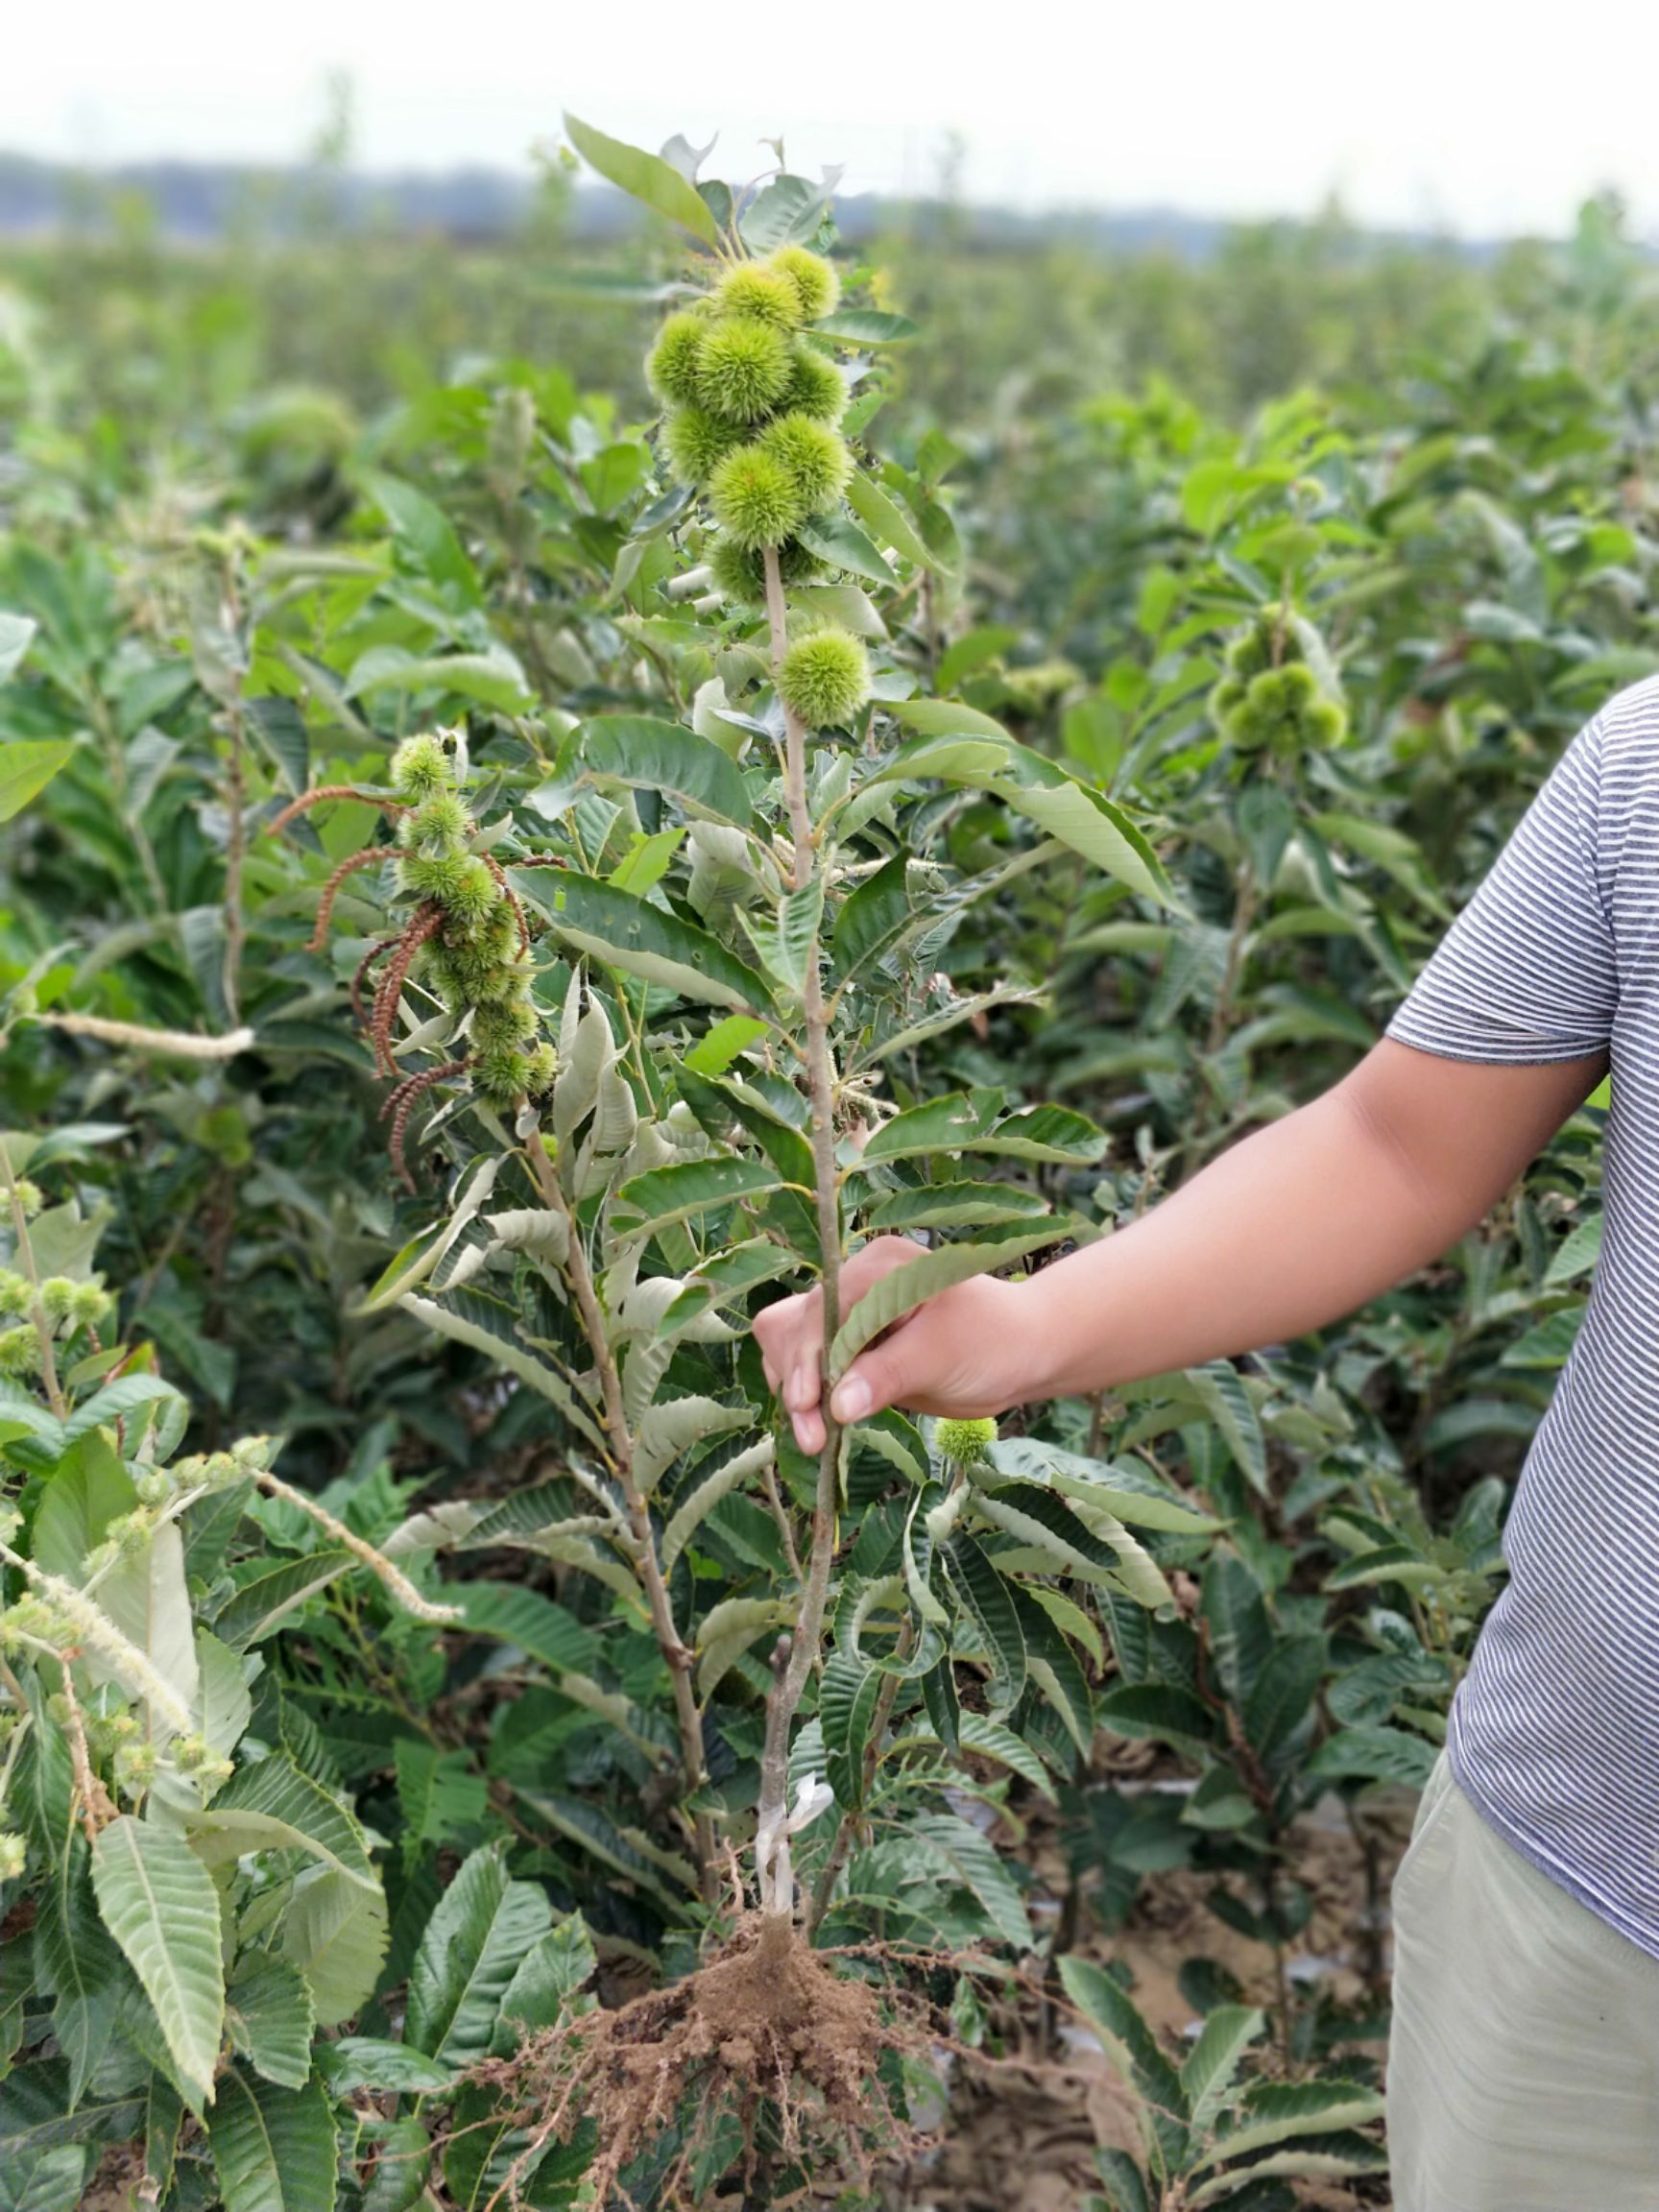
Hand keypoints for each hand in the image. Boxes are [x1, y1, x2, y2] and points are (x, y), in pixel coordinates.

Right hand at [752, 1235, 1037, 1454]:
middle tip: (812, 1435)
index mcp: (878, 1269)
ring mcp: (850, 1318)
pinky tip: (820, 1426)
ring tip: (814, 1438)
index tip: (806, 1404)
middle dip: (797, 1379)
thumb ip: (888, 1374)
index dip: (807, 1356)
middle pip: (794, 1327)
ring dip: (796, 1391)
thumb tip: (836, 1405)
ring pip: (790, 1347)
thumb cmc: (993, 1340)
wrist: (1020, 1355)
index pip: (821, 1309)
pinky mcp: (852, 1350)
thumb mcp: (943, 1353)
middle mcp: (855, 1286)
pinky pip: (810, 1368)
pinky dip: (808, 1396)